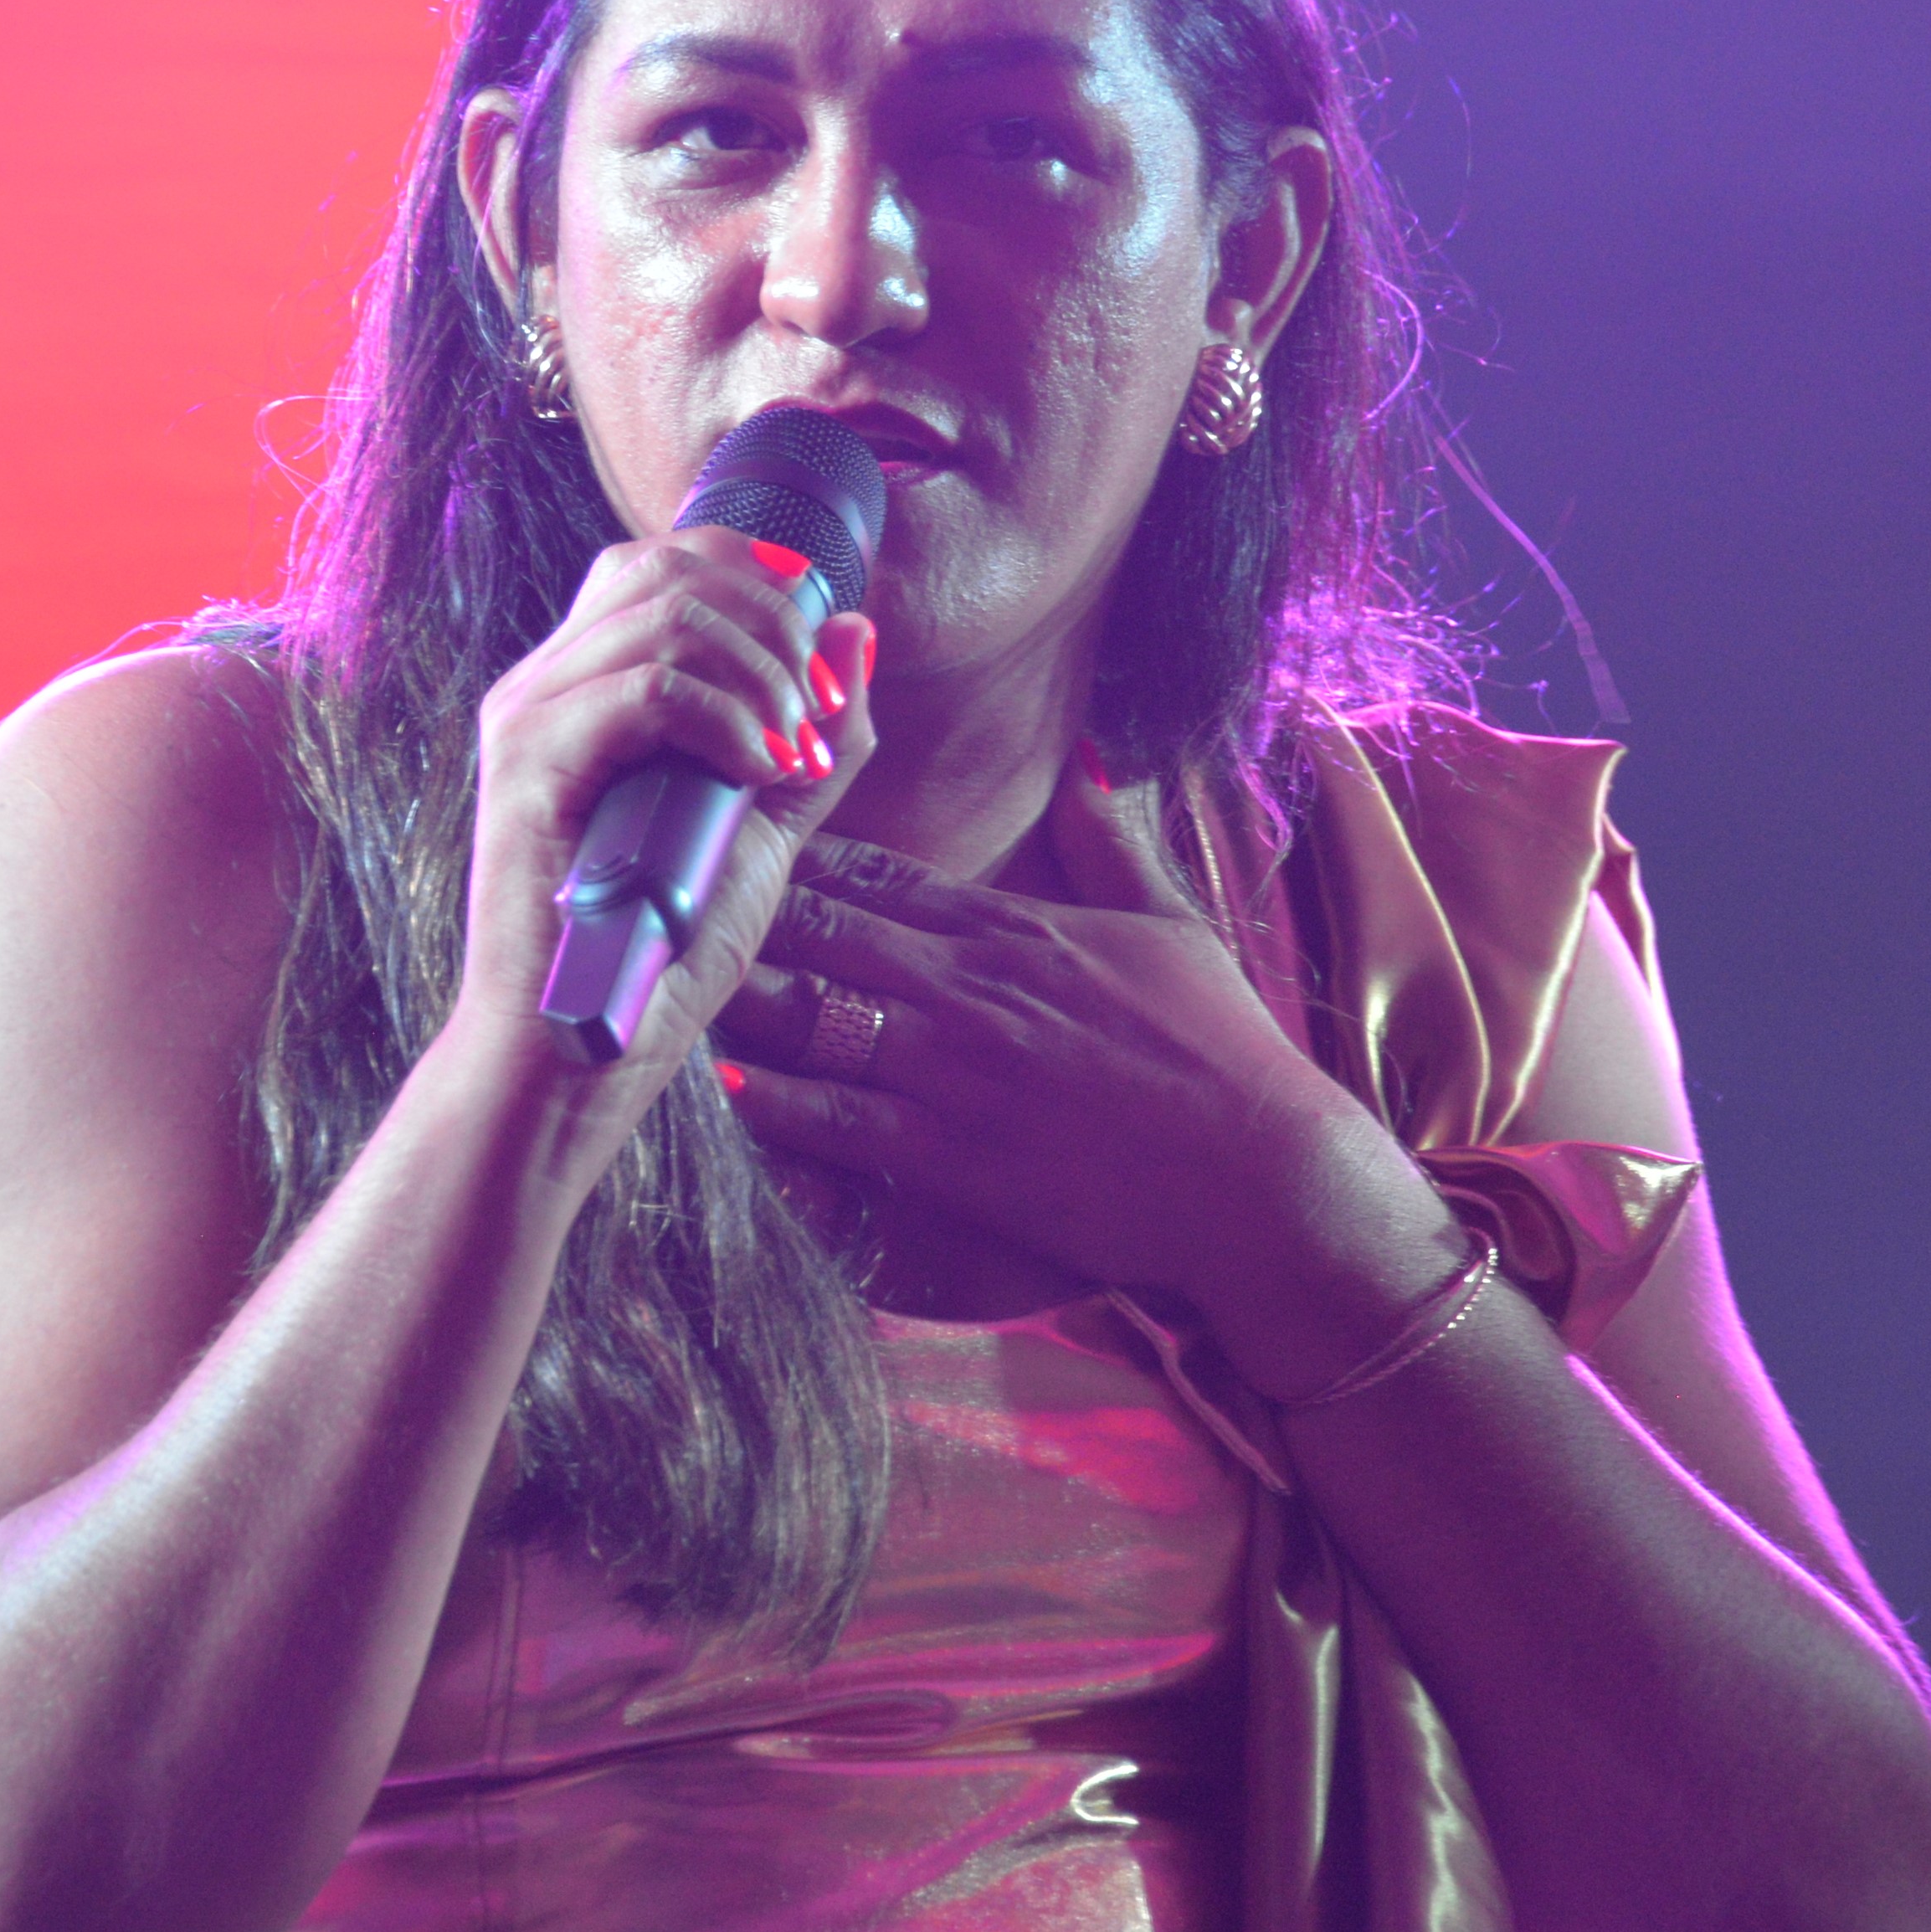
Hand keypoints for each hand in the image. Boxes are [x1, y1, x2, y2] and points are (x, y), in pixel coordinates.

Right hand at [454, 530, 880, 1091]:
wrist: (579, 1052)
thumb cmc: (660, 949)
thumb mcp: (764, 824)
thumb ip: (812, 730)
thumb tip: (857, 625)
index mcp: (587, 686)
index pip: (665, 563)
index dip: (759, 582)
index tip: (823, 668)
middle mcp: (546, 684)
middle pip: (668, 565)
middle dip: (773, 622)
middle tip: (819, 711)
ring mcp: (530, 717)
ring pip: (665, 612)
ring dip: (762, 672)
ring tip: (793, 751)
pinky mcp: (530, 764)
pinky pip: (647, 689)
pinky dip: (726, 720)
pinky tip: (758, 774)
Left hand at [715, 825, 1446, 1378]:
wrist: (1260, 1174)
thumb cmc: (1224, 1051)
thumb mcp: (1173, 923)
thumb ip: (1114, 840)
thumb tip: (1091, 757)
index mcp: (1015, 929)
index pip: (879, 875)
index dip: (798, 856)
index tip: (741, 842)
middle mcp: (972, 988)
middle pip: (822, 931)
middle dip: (742, 911)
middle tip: (670, 899)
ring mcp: (956, 1069)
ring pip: (811, 1014)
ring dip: (737, 996)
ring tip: (671, 982)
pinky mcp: (951, 1152)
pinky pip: (834, 1115)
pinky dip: (772, 1096)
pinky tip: (719, 1078)